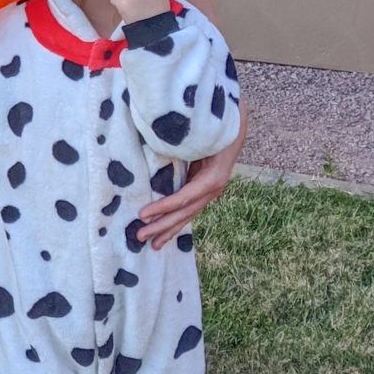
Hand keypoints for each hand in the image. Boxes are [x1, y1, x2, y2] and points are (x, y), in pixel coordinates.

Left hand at [136, 124, 243, 246]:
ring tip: (154, 245)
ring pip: (187, 215)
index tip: (142, 215)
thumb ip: (181, 149)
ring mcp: (210, 192)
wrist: (233, 128)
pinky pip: (188, 209)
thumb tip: (155, 149)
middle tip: (140, 236)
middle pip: (184, 212)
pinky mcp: (204, 191)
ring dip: (169, 230)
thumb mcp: (198, 139)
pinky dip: (176, 220)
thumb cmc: (212, 131)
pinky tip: (166, 232)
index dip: (163, 207)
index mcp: (212, 178)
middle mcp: (212, 189)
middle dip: (162, 226)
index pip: (184, 197)